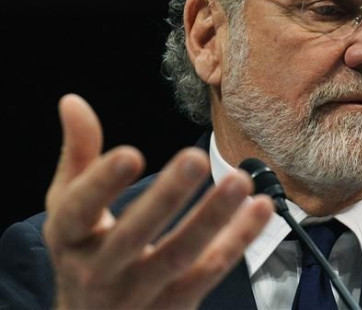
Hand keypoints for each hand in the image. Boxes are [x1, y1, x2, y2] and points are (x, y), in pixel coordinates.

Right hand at [43, 94, 273, 309]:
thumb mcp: (69, 211)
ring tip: (240, 181)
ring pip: (180, 256)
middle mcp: (100, 271)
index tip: (130, 153)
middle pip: (133, 236)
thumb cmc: (84, 252)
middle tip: (195, 158)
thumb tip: (73, 102)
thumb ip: (78, 157)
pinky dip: (238, 240)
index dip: (101, 184)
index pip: (79, 211)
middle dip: (166, 197)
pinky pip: (211, 271)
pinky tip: (261, 208)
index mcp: (69, 239)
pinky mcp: (177, 303)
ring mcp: (140, 292)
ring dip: (213, 218)